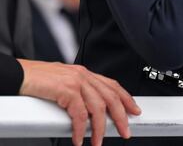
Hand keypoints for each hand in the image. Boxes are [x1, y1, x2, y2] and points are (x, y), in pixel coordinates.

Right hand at [17, 59, 140, 145]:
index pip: (113, 86)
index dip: (126, 99)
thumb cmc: (37, 80)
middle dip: (121, 117)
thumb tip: (89, 113)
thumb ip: (78, 94)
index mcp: (85, 74)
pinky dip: (81, 129)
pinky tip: (79, 139)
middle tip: (125, 131)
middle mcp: (84, 76)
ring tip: (98, 142)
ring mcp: (76, 82)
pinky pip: (79, 114)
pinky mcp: (66, 90)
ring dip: (100, 128)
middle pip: (111, 97)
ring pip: (98, 108)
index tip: (134, 110)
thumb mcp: (64, 84)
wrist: (19, 75)